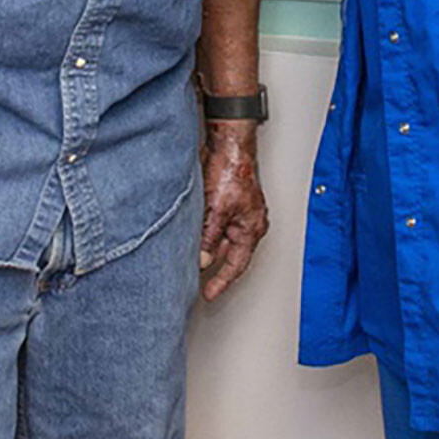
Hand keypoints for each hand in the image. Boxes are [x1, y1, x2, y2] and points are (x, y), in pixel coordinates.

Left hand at [197, 120, 268, 301]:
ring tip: (186, 257)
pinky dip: (202, 233)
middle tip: (194, 280)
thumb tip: (200, 260)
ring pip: (218, 239)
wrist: (227, 144)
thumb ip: (208, 238)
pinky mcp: (224, 203)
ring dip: (204, 247)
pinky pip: (213, 226)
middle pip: (227, 253)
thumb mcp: (217, 211)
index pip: (237, 265)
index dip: (222, 282)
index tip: (209, 294)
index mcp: (252, 228)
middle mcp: (246, 223)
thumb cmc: (232, 171)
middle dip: (211, 265)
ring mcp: (236, 213)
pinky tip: (189, 235)